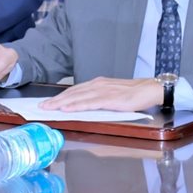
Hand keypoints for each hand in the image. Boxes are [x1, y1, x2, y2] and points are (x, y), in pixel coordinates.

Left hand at [38, 77, 161, 112]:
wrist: (151, 89)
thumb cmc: (133, 93)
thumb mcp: (112, 94)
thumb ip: (98, 99)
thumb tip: (83, 106)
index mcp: (97, 84)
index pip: (74, 90)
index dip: (60, 96)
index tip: (47, 102)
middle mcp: (98, 85)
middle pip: (72, 93)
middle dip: (55, 100)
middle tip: (41, 107)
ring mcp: (104, 92)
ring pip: (78, 97)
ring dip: (61, 103)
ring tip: (49, 108)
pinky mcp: (111, 100)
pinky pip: (90, 103)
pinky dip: (77, 106)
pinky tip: (67, 109)